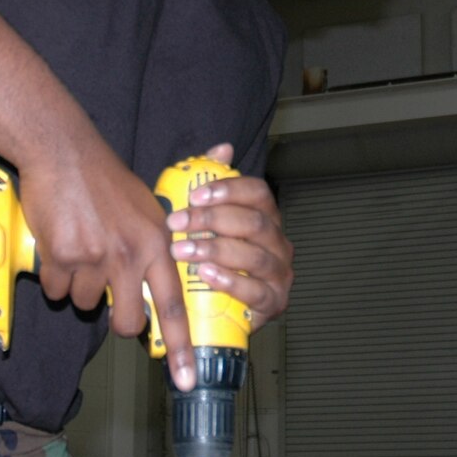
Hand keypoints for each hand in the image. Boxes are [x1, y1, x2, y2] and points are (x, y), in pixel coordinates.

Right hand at [18, 139, 199, 390]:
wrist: (65, 152)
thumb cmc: (107, 180)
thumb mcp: (149, 206)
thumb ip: (159, 245)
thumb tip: (161, 281)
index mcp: (157, 245)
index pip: (174, 307)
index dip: (181, 347)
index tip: (186, 379)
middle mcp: (129, 256)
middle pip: (126, 321)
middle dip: (117, 320)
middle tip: (111, 299)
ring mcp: (94, 258)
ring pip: (85, 303)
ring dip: (79, 286)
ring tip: (81, 249)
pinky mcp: (61, 256)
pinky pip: (54, 287)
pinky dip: (53, 274)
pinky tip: (60, 244)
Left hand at [166, 142, 294, 328]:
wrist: (220, 309)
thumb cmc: (212, 258)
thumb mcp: (205, 220)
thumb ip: (212, 183)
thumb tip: (223, 148)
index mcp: (266, 217)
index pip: (258, 193)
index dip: (228, 190)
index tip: (195, 195)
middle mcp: (279, 242)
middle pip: (254, 223)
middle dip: (212, 220)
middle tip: (176, 223)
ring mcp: (280, 273)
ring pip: (255, 256)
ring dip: (216, 250)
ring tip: (182, 251)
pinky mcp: (275, 302)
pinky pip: (257, 291)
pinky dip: (231, 282)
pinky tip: (206, 275)